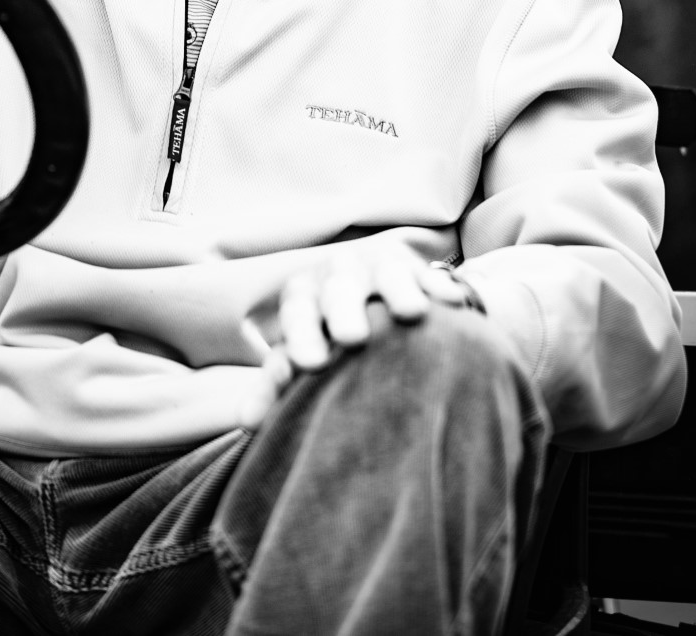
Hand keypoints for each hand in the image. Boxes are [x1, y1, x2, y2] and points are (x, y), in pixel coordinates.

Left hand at [276, 242, 468, 371]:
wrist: (375, 312)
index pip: (297, 314)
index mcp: (304, 297)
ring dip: (396, 292)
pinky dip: (439, 287)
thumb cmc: (328, 347)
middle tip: (352, 337)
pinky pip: (430, 276)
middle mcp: (338, 277)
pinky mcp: (417, 272)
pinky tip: (451, 303)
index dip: (302, 336)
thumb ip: (276, 388)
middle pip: (338, 290)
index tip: (310, 365)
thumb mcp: (302, 360)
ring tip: (410, 314)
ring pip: (386, 275)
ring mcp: (379, 271)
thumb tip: (245, 425)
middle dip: (343, 310)